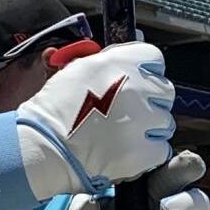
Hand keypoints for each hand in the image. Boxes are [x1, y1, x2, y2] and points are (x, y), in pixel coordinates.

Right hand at [17, 42, 175, 196]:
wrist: (44, 145)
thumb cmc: (55, 108)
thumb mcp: (81, 68)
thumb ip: (111, 63)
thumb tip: (130, 64)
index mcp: (121, 63)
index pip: (154, 58)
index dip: (147, 70)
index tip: (140, 80)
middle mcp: (137, 88)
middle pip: (164, 91)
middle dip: (151, 100)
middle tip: (132, 111)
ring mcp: (143, 121)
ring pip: (164, 121)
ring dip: (150, 127)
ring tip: (125, 133)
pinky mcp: (143, 151)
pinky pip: (160, 149)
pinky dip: (148, 152)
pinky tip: (128, 150)